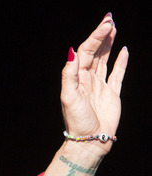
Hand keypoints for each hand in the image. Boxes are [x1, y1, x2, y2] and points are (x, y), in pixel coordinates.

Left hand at [61, 13, 127, 156]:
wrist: (90, 140)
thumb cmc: (77, 121)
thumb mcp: (69, 97)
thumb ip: (69, 74)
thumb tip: (72, 51)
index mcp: (77, 78)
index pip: (86, 51)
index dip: (95, 37)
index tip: (105, 24)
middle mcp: (88, 79)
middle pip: (95, 52)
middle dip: (102, 35)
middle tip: (110, 19)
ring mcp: (100, 86)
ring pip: (105, 59)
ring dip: (109, 43)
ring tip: (113, 27)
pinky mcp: (112, 94)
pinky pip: (117, 74)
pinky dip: (121, 62)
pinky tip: (123, 50)